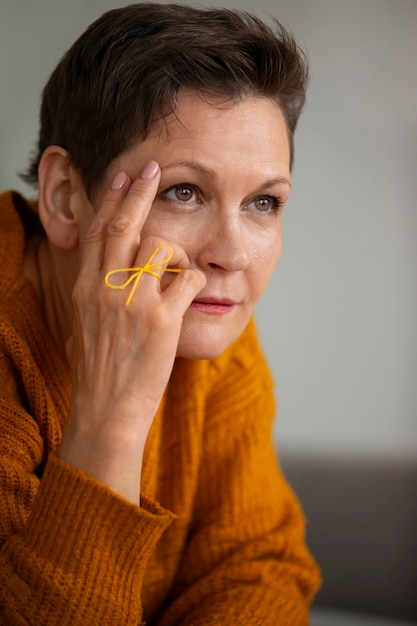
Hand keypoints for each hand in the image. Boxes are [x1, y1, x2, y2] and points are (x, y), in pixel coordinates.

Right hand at [58, 161, 205, 501]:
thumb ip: (99, 291)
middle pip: (124, 226)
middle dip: (140, 192)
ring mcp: (134, 303)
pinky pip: (190, 279)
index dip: (112, 199)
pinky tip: (193, 292)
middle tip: (152, 167)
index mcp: (87, 287)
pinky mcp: (162, 320)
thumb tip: (112, 266)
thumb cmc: (102, 368)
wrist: (106, 408)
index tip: (123, 176)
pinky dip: (197, 279)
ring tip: (180, 271)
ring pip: (162, 248)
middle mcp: (107, 289)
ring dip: (179, 252)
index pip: (98, 231)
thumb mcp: (89, 322)